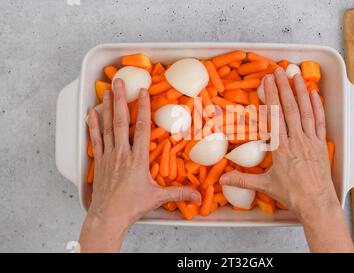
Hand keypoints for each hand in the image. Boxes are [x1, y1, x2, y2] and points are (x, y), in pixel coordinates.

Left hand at [79, 79, 200, 251]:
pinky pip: (95, 139)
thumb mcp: (157, 198)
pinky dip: (93, 125)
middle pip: (121, 121)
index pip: (141, 128)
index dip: (143, 109)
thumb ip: (178, 193)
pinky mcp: (98, 161)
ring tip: (107, 91)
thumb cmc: (132, 206)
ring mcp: (108, 156)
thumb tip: (198, 195)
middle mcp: (122, 153)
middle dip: (121, 99)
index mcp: (138, 159)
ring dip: (108, 107)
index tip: (143, 92)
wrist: (108, 216)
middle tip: (119, 81)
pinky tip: (91, 113)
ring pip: (107, 126)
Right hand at [220, 68, 353, 251]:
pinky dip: (317, 106)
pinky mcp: (321, 144)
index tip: (267, 82)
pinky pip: (319, 122)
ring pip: (305, 111)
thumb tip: (222, 180)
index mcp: (281, 148)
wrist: (316, 203)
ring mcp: (310, 141)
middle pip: (289, 109)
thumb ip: (242, 180)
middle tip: (279, 71)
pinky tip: (314, 94)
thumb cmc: (292, 194)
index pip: (274, 117)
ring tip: (296, 76)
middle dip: (283, 87)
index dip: (271, 97)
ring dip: (300, 92)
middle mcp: (296, 140)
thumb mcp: (265, 185)